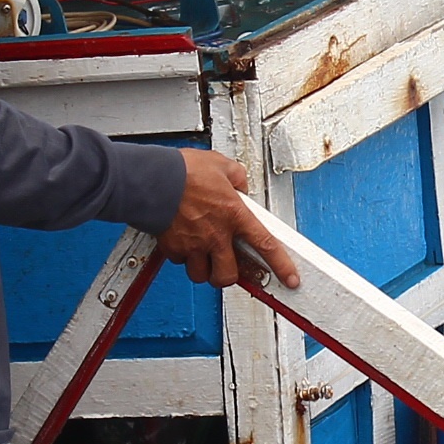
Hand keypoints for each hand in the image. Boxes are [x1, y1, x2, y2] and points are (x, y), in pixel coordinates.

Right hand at [159, 150, 301, 290]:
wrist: (152, 179)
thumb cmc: (183, 171)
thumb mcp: (220, 164)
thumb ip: (236, 176)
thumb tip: (240, 184)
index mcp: (234, 215)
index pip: (265, 245)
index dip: (282, 266)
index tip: (291, 278)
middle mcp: (216, 235)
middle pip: (228, 275)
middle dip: (228, 276)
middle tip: (226, 266)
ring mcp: (193, 244)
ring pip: (202, 275)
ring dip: (203, 269)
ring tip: (201, 254)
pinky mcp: (173, 247)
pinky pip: (180, 261)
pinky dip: (182, 256)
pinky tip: (182, 241)